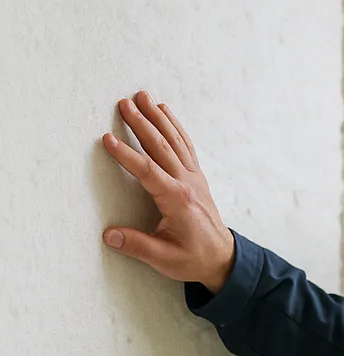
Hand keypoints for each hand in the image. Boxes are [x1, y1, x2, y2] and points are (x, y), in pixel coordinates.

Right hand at [101, 90, 235, 292]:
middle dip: (141, 123)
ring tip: (142, 97)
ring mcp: (194, 178)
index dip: (127, 155)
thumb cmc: (193, 258)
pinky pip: (185, 145)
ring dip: (157, 118)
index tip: (107, 139)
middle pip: (161, 147)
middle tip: (123, 103)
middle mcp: (187, 183)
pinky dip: (175, 127)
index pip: (148, 171)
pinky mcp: (196, 177)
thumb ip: (137, 246)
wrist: (222, 258)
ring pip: (174, 141)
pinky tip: (165, 112)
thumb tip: (109, 235)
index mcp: (177, 200)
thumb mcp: (164, 258)